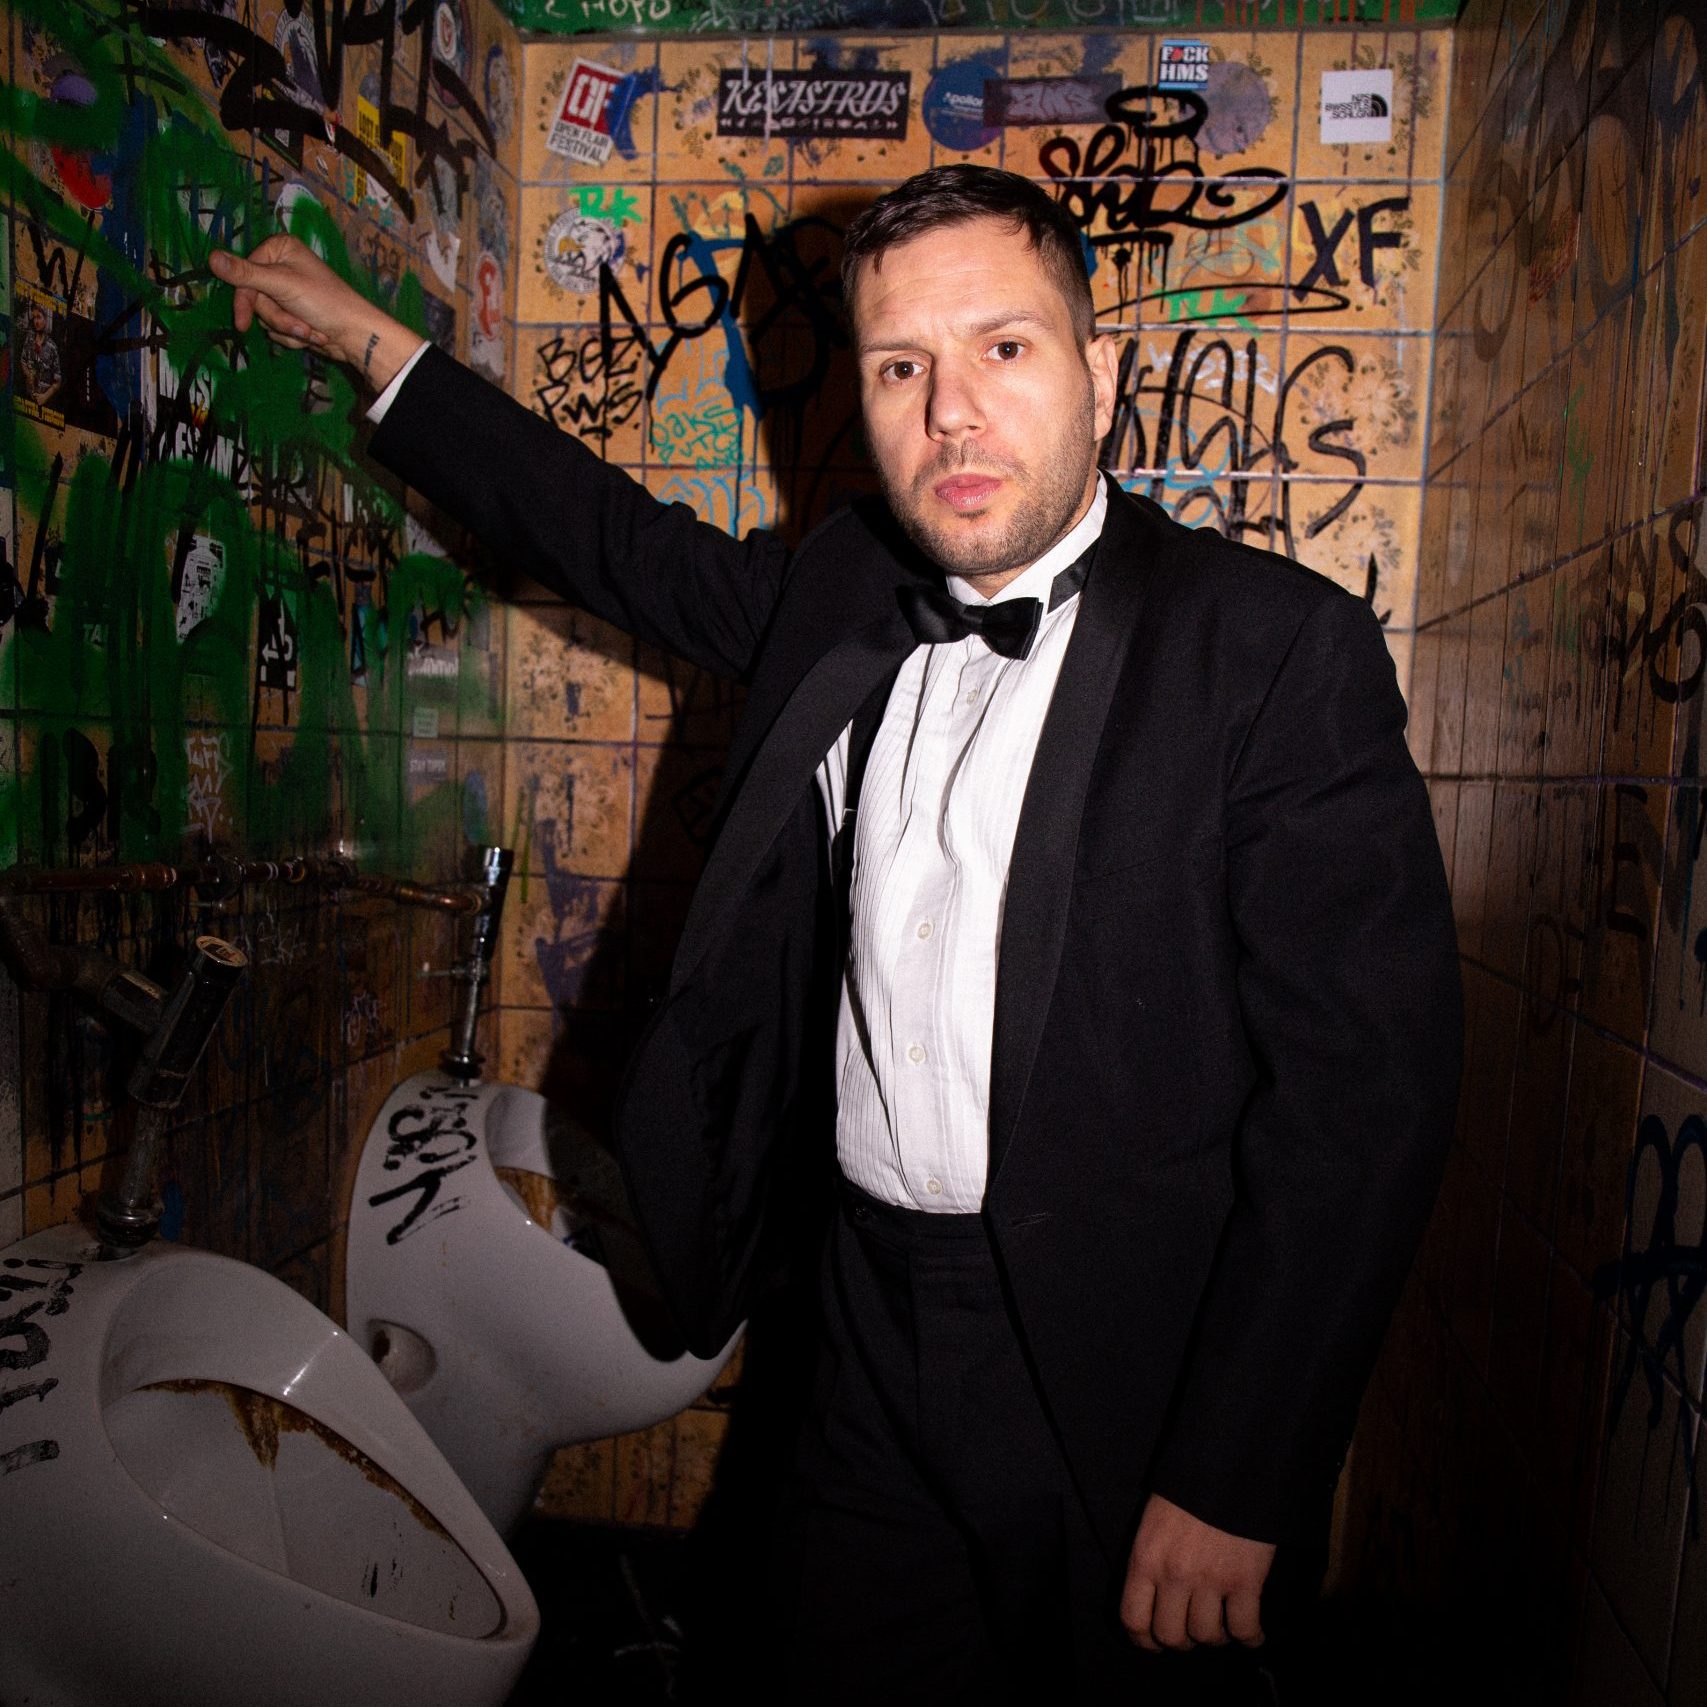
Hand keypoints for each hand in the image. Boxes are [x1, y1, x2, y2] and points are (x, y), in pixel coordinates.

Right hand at [208, 236, 422, 390]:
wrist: (355, 336)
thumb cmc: (324, 303)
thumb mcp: (282, 285)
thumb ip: (245, 274)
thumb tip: (211, 257)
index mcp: (279, 249)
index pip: (244, 275)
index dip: (245, 302)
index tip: (241, 323)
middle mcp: (282, 266)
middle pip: (255, 298)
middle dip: (277, 318)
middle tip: (299, 324)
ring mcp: (288, 291)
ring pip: (266, 316)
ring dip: (287, 329)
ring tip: (310, 329)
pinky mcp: (295, 312)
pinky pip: (279, 328)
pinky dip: (294, 336)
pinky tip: (313, 334)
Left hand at [1120, 1493, 1276, 1651]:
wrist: (1229, 1466)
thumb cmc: (1189, 1489)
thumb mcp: (1155, 1519)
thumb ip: (1151, 1557)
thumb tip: (1153, 1594)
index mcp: (1145, 1557)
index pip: (1133, 1618)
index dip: (1144, 1640)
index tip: (1153, 1642)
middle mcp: (1174, 1574)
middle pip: (1171, 1636)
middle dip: (1182, 1640)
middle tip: (1191, 1631)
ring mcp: (1210, 1580)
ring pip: (1207, 1636)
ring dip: (1214, 1636)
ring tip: (1221, 1625)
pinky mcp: (1245, 1581)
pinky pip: (1244, 1629)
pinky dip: (1251, 1638)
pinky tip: (1252, 1634)